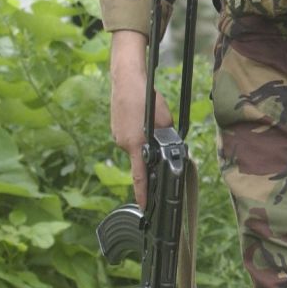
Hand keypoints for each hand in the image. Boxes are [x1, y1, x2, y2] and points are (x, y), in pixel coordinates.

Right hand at [108, 30, 169, 206]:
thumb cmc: (146, 98)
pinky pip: (131, 138)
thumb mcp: (165, 120)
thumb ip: (166, 138)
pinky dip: (139, 134)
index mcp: (135, 144)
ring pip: (137, 147)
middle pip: (141, 159)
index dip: (143, 194)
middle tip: (161, 145)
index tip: (145, 208)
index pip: (140, 176)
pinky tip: (144, 119)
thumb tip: (169, 149)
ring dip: (146, 142)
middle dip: (152, 156)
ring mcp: (118, 136)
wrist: (125, 79)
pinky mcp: (117, 129)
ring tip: (152, 122)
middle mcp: (123, 143)